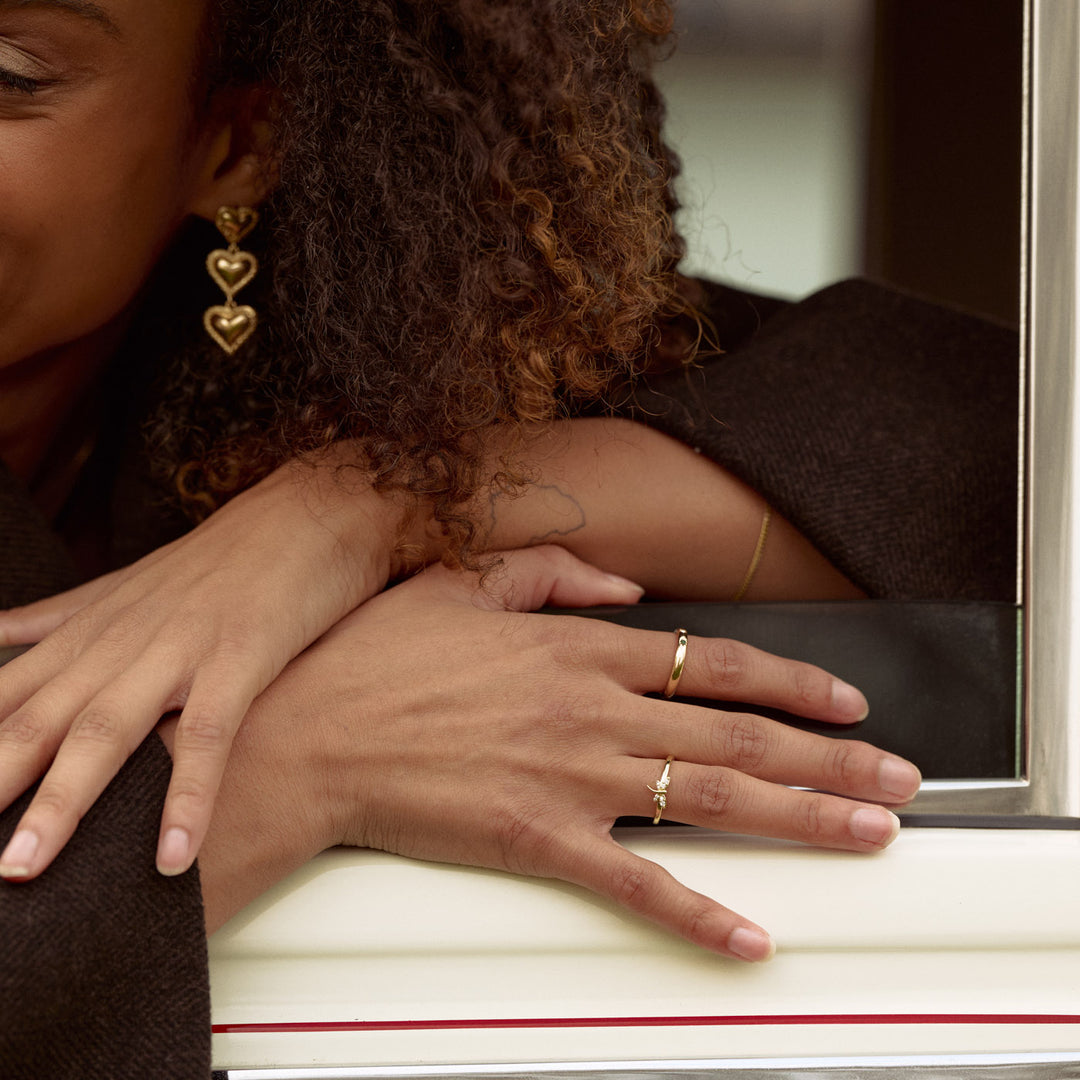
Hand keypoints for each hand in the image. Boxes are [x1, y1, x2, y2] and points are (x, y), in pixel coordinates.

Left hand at [0, 457, 405, 880]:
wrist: (306, 515)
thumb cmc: (220, 559)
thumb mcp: (126, 587)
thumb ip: (57, 619)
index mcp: (88, 634)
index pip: (2, 701)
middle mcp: (119, 644)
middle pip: (36, 723)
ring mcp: (178, 650)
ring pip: (105, 731)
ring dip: (62, 800)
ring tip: (22, 866)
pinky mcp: (239, 658)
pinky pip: (208, 734)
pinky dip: (190, 794)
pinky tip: (175, 854)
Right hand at [198, 546, 919, 959]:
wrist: (308, 737)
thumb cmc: (377, 661)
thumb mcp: (461, 581)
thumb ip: (551, 572)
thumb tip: (625, 588)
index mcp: (578, 648)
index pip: (715, 660)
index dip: (793, 678)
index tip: (846, 699)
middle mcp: (591, 709)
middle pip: (739, 732)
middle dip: (831, 757)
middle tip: (897, 778)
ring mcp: (570, 775)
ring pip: (710, 797)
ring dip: (800, 818)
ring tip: (868, 834)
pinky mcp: (537, 839)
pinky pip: (634, 880)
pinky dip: (696, 910)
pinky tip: (748, 934)